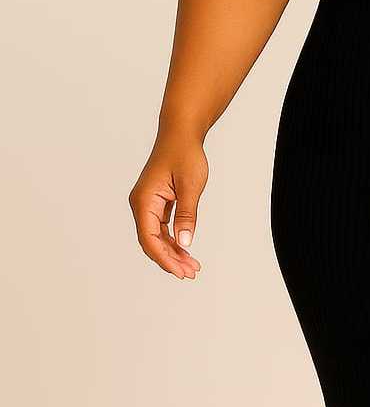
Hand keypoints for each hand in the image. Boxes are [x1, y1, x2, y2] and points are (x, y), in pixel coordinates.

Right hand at [128, 134, 207, 278]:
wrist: (180, 134)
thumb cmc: (184, 154)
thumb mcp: (190, 185)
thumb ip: (186, 214)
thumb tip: (185, 241)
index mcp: (143, 201)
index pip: (149, 238)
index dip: (164, 258)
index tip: (181, 271)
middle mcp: (141, 204)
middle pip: (151, 241)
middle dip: (170, 259)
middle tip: (191, 273)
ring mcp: (147, 204)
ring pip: (156, 237)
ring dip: (172, 252)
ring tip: (191, 266)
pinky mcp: (156, 203)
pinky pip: (161, 228)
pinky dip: (173, 240)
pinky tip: (185, 250)